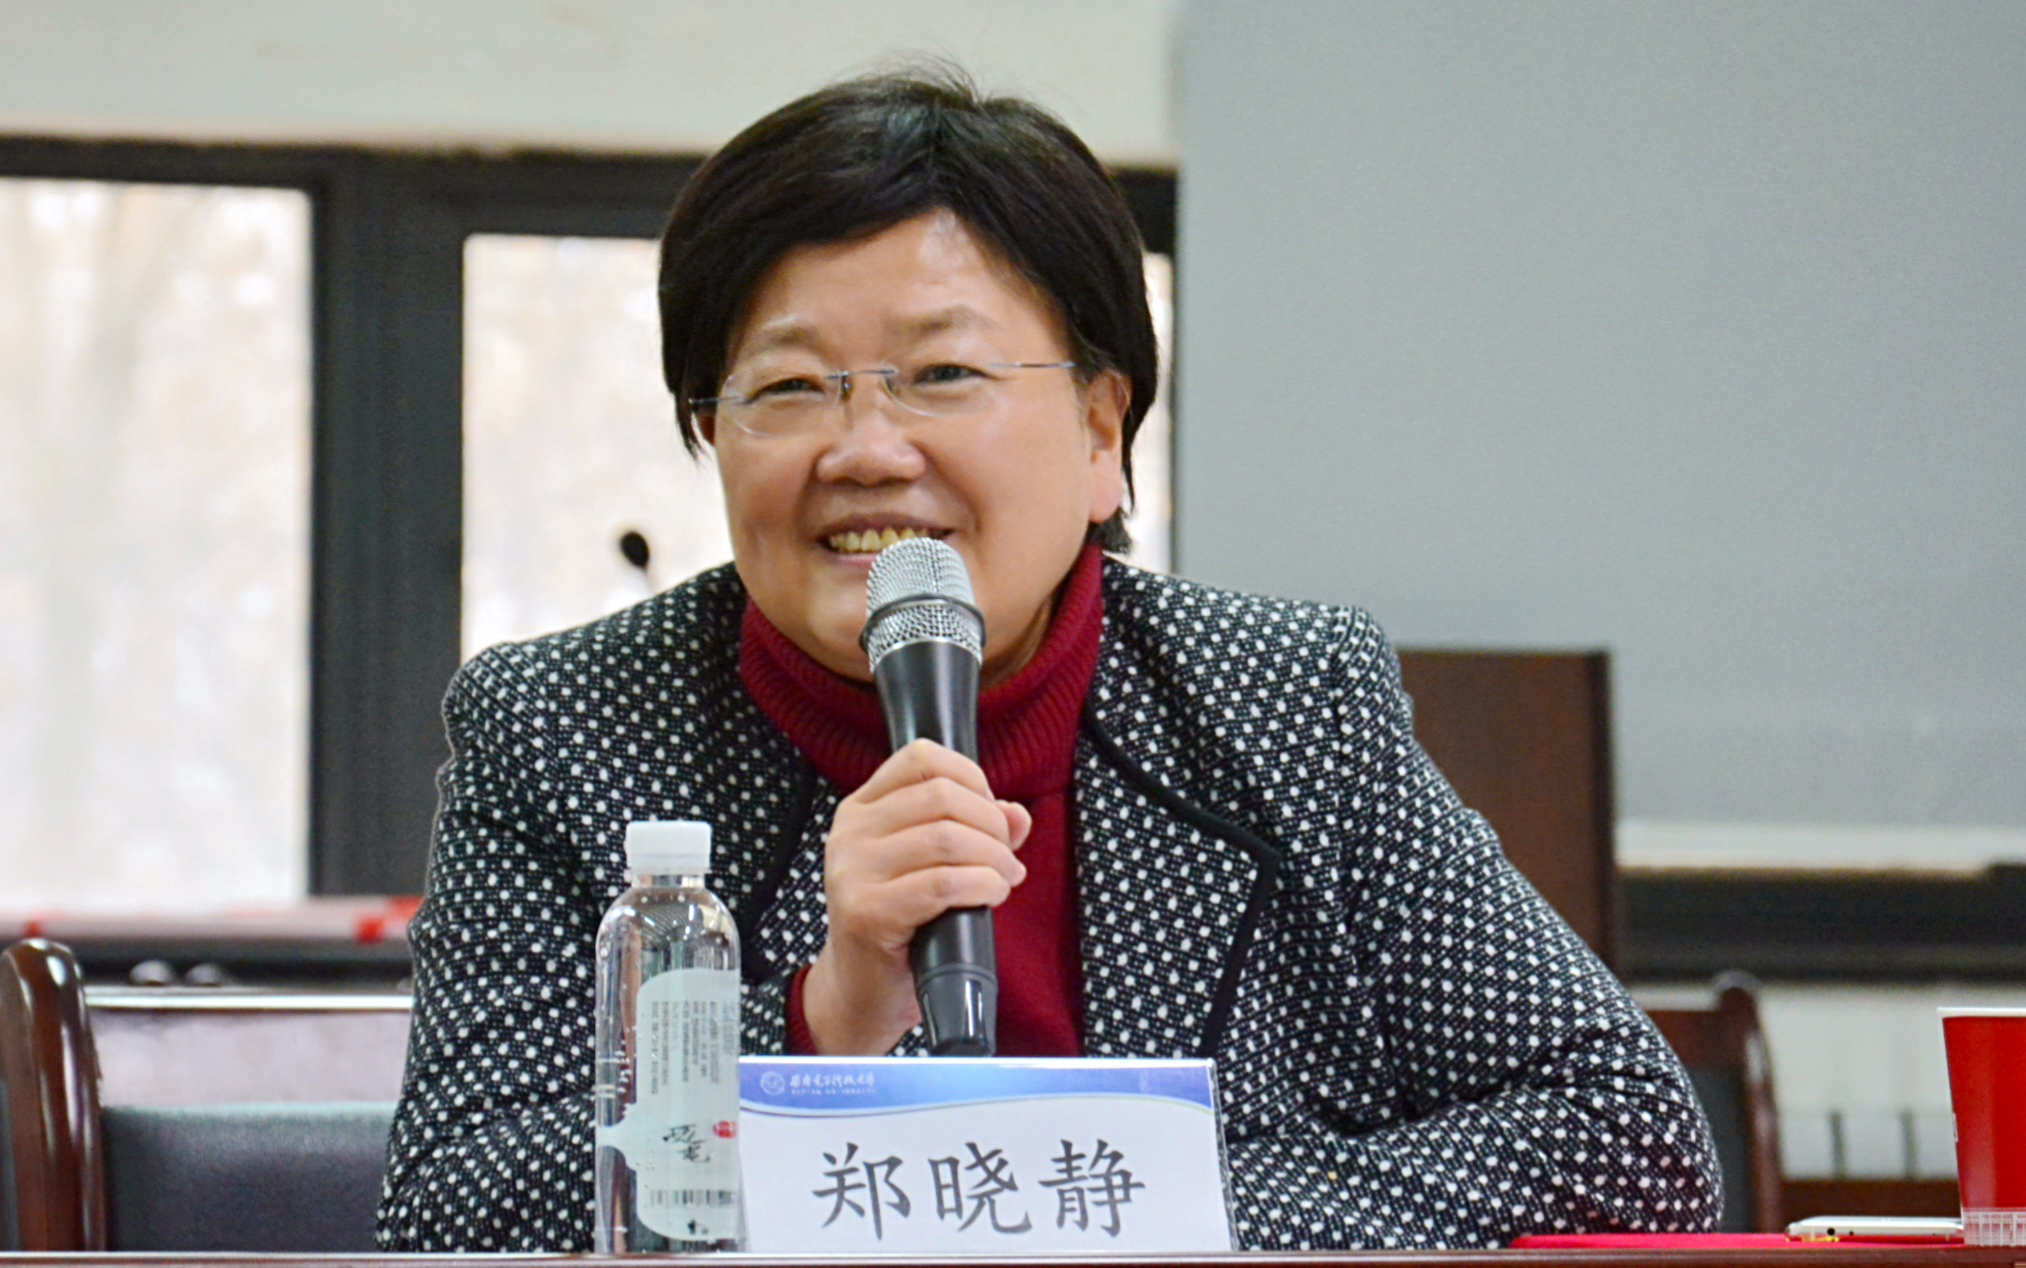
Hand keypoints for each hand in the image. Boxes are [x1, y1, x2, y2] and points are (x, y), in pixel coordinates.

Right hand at [802, 739, 1031, 1053]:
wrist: (864, 991)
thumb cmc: (903, 925)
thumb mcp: (933, 865)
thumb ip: (975, 831)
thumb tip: (1017, 813)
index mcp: (861, 809)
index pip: (921, 758)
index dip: (971, 777)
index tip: (990, 813)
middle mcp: (850, 833)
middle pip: (942, 796)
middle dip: (991, 825)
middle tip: (1006, 858)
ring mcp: (853, 872)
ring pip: (947, 837)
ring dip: (993, 859)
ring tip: (1003, 880)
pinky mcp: (867, 913)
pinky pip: (943, 883)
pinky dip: (983, 885)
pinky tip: (991, 895)